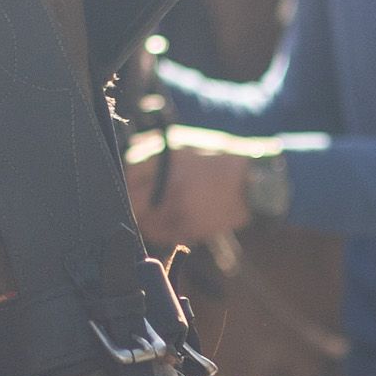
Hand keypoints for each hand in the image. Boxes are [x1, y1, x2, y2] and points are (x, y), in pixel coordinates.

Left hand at [125, 129, 265, 251]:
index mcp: (167, 158)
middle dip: (130, 201)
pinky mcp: (189, 227)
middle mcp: (169, 183)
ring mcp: (178, 207)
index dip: (123, 179)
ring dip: (142, 218)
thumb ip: (153, 149)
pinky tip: (165, 222)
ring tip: (150, 213)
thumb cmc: (218, 158)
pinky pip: (161, 234)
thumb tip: (127, 157)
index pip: (127, 172)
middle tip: (133, 201)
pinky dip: (157, 230)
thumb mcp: (184, 142)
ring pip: (143, 220)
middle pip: (131, 199)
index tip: (124, 182)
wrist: (252, 183)